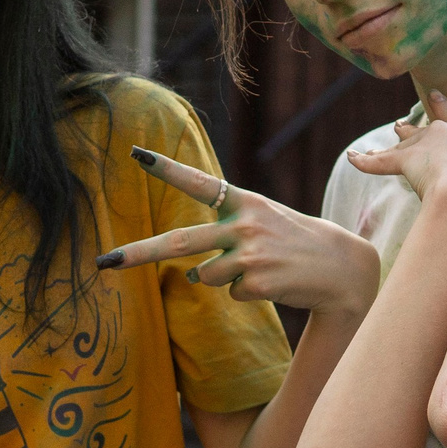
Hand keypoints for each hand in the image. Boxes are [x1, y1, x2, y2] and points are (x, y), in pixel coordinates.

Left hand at [100, 149, 379, 317]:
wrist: (341, 268)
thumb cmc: (295, 242)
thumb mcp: (264, 220)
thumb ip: (226, 234)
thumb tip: (191, 273)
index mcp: (244, 201)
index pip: (199, 182)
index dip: (167, 168)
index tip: (135, 154)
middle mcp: (243, 224)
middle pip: (179, 242)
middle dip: (138, 253)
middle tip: (104, 261)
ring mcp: (249, 254)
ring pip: (204, 276)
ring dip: (221, 278)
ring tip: (258, 269)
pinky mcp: (256, 282)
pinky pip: (230, 293)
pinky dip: (245, 292)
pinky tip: (272, 282)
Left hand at [344, 93, 446, 218]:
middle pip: (444, 122)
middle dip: (435, 121)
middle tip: (426, 115)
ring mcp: (432, 143)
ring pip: (413, 137)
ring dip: (404, 136)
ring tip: (393, 133)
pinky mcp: (407, 161)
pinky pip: (380, 160)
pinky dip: (365, 160)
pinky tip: (352, 158)